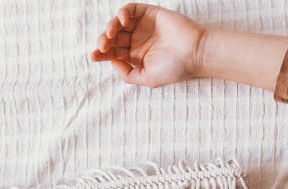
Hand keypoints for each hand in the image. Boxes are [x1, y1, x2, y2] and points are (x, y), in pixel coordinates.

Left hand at [90, 3, 205, 87]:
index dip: (101, 54)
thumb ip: (128, 75)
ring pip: (118, 23)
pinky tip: (122, 20)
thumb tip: (113, 62)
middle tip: (103, 46)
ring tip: (111, 34)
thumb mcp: (148, 79)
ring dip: (110, 27)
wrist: (194, 52)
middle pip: (113, 38)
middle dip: (104, 41)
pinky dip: (122, 12)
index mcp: (136, 57)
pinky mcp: (149, 13)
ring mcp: (143, 26)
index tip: (93, 56)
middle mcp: (138, 41)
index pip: (113, 53)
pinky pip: (130, 10)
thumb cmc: (175, 68)